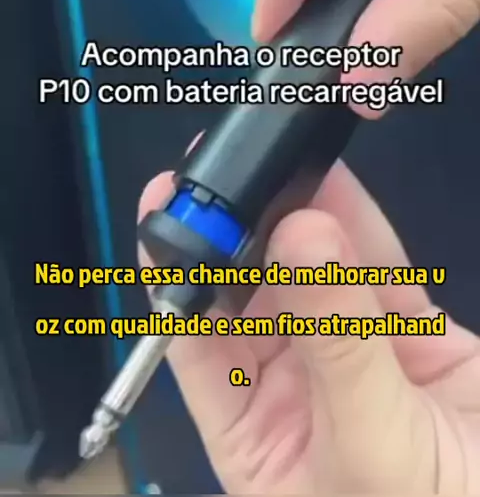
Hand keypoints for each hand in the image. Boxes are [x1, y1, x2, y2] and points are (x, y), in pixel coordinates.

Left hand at [138, 163, 479, 493]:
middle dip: (242, 231)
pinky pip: (376, 268)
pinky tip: (333, 181)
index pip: (198, 339)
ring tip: (275, 158)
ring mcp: (350, 352)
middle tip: (230, 167)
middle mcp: (291, 386)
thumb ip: (335, 338)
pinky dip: (358, 223)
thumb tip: (299, 236)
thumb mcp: (365, 439)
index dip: (179, 269)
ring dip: (298, 214)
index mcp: (252, 432)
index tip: (166, 201)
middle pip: (255, 293)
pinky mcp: (407, 330)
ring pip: (314, 271)